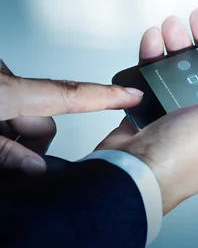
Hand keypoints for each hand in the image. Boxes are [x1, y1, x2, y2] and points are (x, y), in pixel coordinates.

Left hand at [0, 60, 143, 173]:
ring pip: (27, 114)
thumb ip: (8, 153)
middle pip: (43, 117)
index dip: (107, 96)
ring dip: (14, 135)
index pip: (69, 94)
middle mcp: (5, 80)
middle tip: (10, 158)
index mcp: (5, 93)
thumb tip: (36, 167)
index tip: (134, 95)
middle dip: (33, 140)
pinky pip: (12, 102)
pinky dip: (5, 121)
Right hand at [97, 8, 197, 213]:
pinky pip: (157, 79)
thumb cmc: (180, 160)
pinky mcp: (152, 113)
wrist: (126, 174)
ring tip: (171, 29)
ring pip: (184, 72)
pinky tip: (153, 44)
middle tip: (197, 22)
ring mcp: (178, 118)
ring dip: (178, 46)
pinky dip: (154, 59)